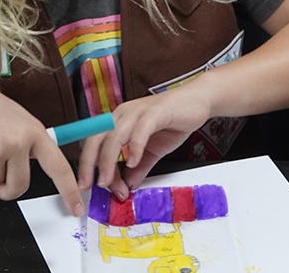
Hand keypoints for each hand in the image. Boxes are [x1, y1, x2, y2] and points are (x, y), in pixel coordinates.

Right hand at [0, 77, 83, 214]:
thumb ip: (29, 144)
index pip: (59, 166)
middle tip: (0, 186)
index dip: (69, 190)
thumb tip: (33, 172)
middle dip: (8, 191)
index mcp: (34, 131)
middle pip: (20, 185)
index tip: (76, 207)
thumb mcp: (18, 119)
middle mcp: (19, 141)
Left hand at [76, 85, 211, 199]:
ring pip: (114, 136)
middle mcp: (123, 114)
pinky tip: (133, 162)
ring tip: (109, 181)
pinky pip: (140, 129)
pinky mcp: (156, 111)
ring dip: (108, 161)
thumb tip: (128, 186)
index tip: (95, 187)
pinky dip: (134, 147)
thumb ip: (139, 167)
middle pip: (97, 138)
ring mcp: (139, 111)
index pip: (96, 144)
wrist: (198, 101)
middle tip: (94, 186)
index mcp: (118, 121)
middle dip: (90, 165)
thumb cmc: (173, 120)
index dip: (92, 167)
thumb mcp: (153, 151)